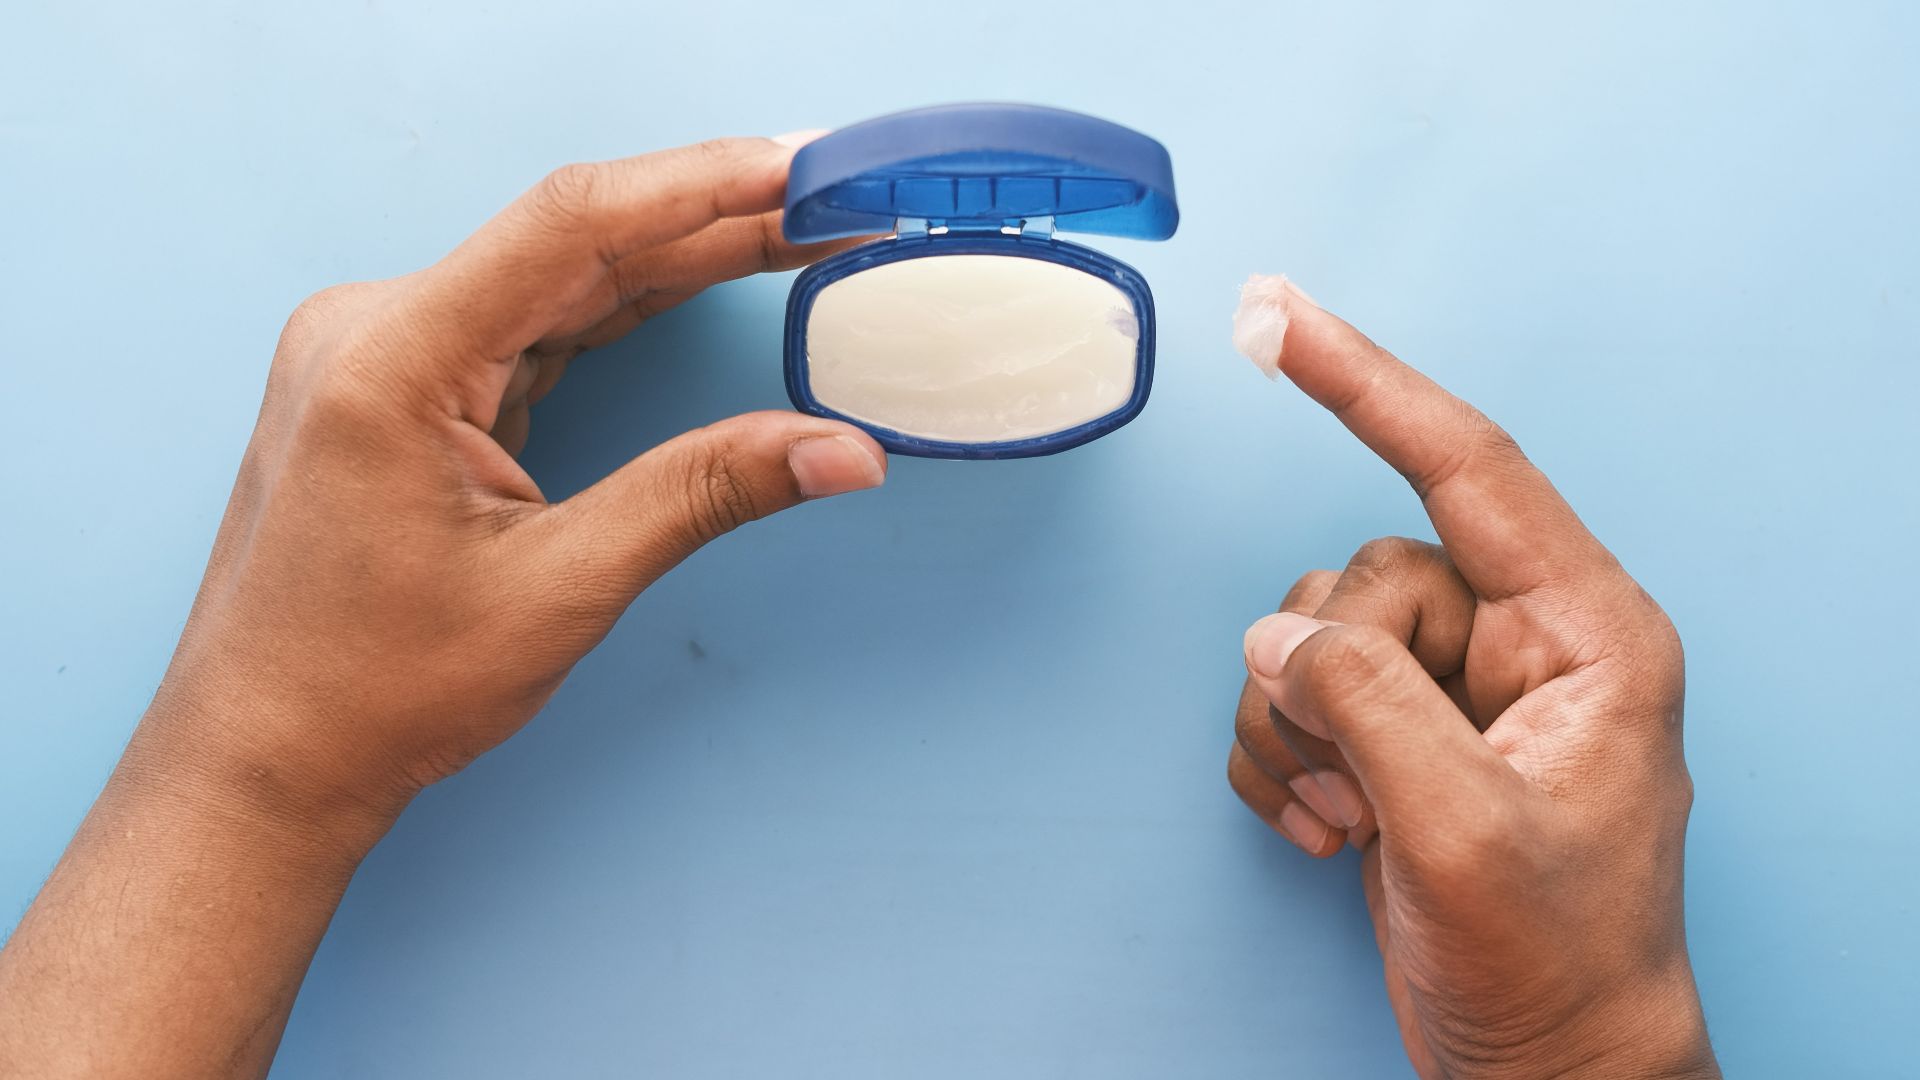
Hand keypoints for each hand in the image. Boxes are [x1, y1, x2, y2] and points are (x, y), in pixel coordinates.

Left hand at [0, 134, 884, 1077]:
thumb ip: (704, 493)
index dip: (698, 187)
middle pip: (572, 242)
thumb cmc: (375, 688)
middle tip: (828, 204)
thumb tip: (842, 452)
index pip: (569, 227)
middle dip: (710, 221)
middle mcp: (374, 329)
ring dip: (674, 260)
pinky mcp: (402, 387)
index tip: (797, 170)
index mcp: (390, 359)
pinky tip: (698, 286)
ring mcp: (381, 353)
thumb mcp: (562, 587)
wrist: (263, 758)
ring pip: (556, 279)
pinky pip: (528, 323)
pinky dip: (618, 310)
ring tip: (791, 237)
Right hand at [1227, 279, 1717, 1077]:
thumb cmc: (1554, 963)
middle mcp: (1523, 640)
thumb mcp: (1465, 831)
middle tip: (1365, 781)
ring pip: (1313, 633)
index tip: (1274, 313)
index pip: (1465, 465)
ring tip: (1357, 819)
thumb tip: (1281, 634)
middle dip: (1332, 678)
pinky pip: (1294, 691)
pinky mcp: (1400, 735)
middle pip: (1364, 575)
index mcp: (1588, 632)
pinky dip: (1285, 760)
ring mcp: (1454, 690)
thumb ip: (1369, 703)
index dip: (1364, 381)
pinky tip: (1333, 831)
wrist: (1542, 1065)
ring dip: (1303, 730)